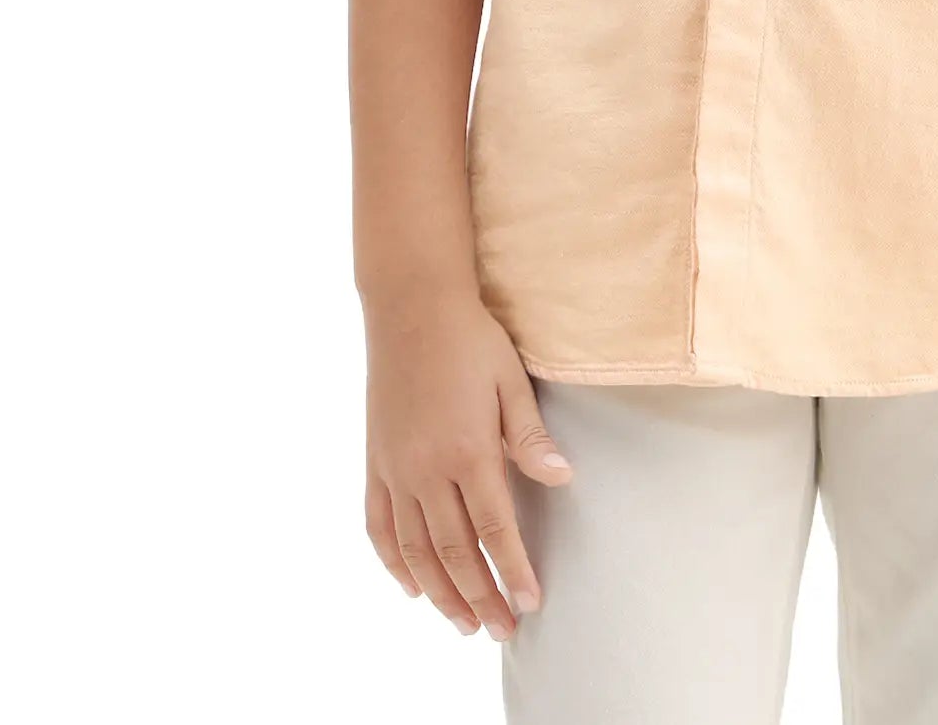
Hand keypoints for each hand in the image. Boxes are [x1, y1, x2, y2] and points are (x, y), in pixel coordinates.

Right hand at [362, 283, 574, 640]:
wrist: (411, 306)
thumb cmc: (470, 339)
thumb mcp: (510, 379)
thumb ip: (529, 436)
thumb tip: (562, 478)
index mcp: (467, 449)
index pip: (494, 528)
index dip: (512, 570)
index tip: (530, 602)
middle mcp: (426, 468)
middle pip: (455, 551)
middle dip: (480, 597)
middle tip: (502, 630)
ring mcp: (395, 468)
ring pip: (416, 550)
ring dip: (441, 593)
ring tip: (463, 624)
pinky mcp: (375, 462)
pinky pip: (379, 526)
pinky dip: (394, 563)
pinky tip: (413, 587)